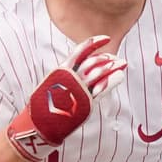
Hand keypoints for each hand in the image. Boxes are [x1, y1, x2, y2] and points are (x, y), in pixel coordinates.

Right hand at [6, 35, 126, 161]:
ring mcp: (80, 89)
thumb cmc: (43, 106)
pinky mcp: (86, 102)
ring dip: (112, 66)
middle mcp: (71, 77)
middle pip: (93, 62)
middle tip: (115, 57)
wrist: (39, 123)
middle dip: (106, 58)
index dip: (94, 42)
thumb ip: (63, 76)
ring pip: (100, 72)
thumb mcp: (50, 84)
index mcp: (62, 70)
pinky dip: (113, 80)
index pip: (81, 50)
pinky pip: (102, 89)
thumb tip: (71, 71)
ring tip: (121, 63)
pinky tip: (120, 75)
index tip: (105, 38)